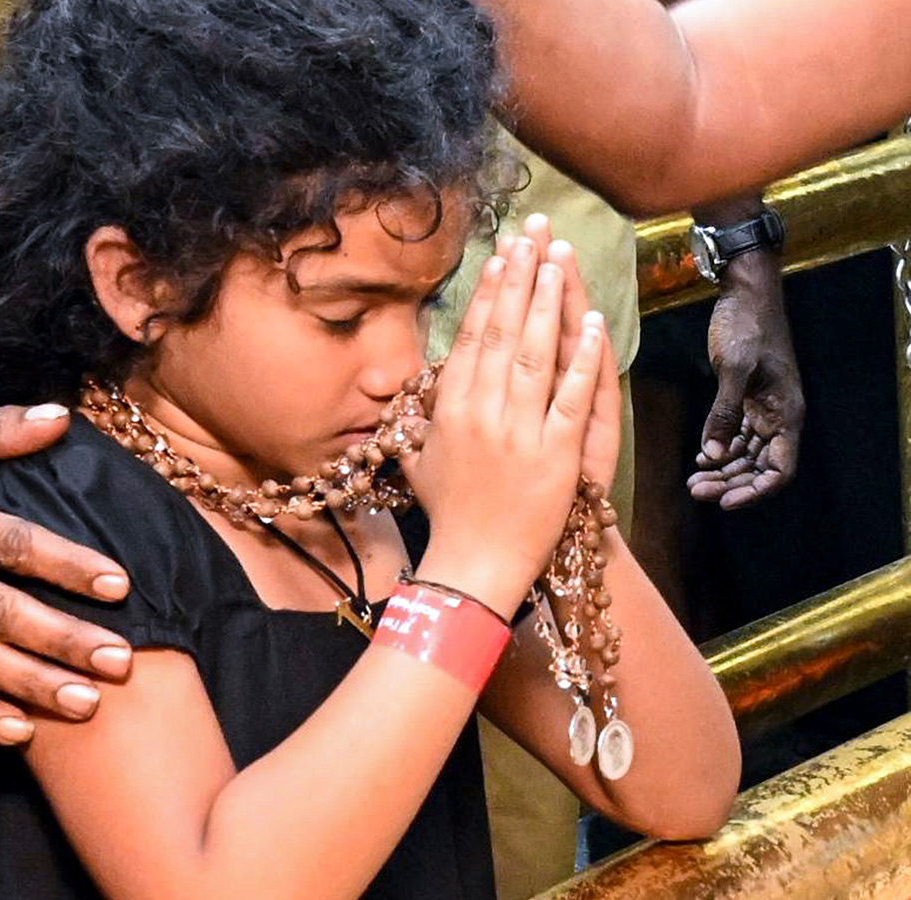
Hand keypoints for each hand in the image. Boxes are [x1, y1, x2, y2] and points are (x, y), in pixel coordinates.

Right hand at [0, 404, 132, 744]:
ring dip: (31, 685)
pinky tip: (20, 733)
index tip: (118, 583)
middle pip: (0, 613)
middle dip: (62, 640)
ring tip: (87, 703)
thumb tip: (62, 417)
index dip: (66, 565)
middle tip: (119, 660)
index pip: (12, 543)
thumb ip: (0, 430)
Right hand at [405, 221, 617, 616]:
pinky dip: (582, 359)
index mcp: (451, 411)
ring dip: (547, 303)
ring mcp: (518, 432)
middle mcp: (481, 413)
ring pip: (534, 354)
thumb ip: (415, 426)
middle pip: (503, 333)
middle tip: (534, 234)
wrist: (476, 566)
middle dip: (520, 278)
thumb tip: (407, 398)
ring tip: (559, 260)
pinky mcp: (555, 454)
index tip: (502, 256)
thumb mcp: (420, 465)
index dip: (489, 294)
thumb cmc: (448, 517)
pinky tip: (591, 323)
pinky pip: (571, 398)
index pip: (472, 339)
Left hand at [686, 251, 803, 508]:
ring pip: (747, 455)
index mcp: (786, 414)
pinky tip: (700, 459)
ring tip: (692, 482)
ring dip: (723, 471)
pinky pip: (738, 436)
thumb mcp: (734, 368)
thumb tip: (711, 454)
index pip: (780, 469)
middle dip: (731, 483)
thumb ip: (724, 412)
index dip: (756, 491)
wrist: (746, 294)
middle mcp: (779, 417)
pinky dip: (720, 450)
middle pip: (760, 467)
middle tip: (696, 491)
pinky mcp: (747, 400)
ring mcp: (763, 409)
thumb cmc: (745, 327)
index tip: (725, 501)